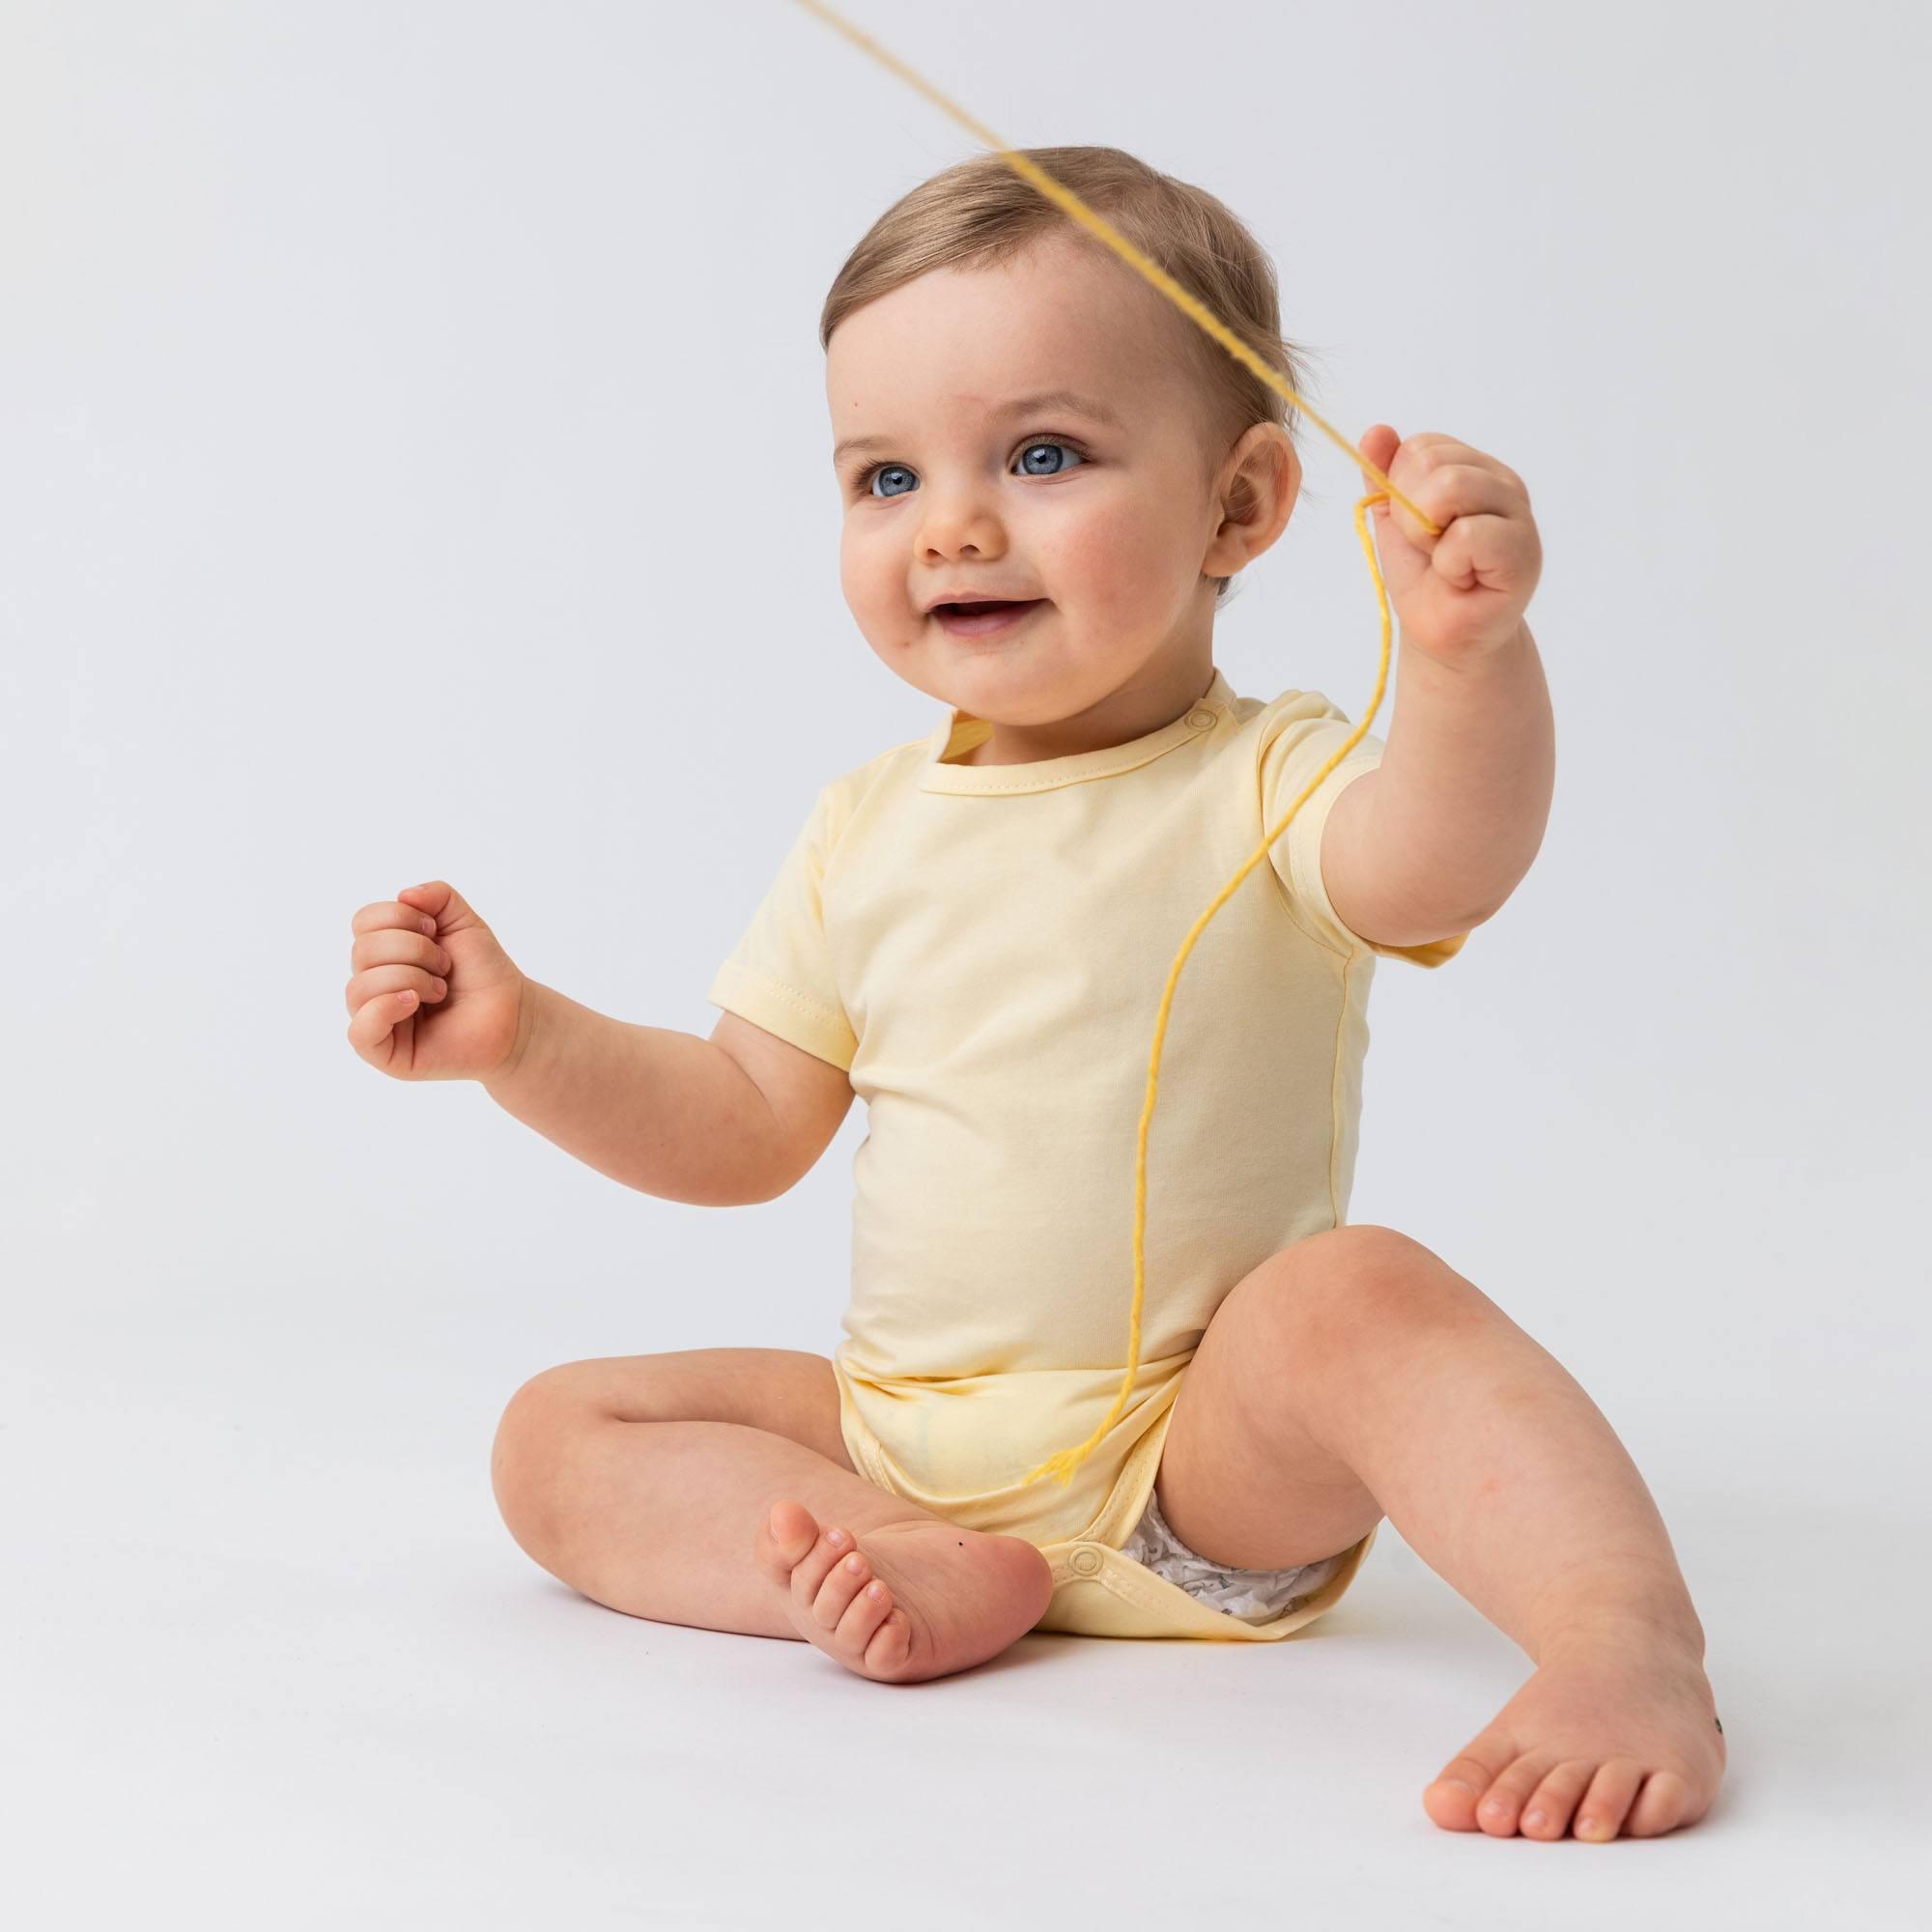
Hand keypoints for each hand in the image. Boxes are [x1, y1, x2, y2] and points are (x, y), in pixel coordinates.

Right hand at [344, 879, 529, 1081]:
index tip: (435, 930)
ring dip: (411, 979)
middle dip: (414, 951)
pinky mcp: (383, 1052)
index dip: (399, 918)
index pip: (363, 922)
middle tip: (445, 967)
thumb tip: (404, 895)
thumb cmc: (484, 972)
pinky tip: (414, 1002)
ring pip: (359, 987)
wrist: (512, 1014)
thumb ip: (438, 896)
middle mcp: (372, 983)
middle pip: (362, 951)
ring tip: (440, 990)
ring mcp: (375, 1018)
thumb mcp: (464, 922)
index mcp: (383, 953)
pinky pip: (360, 1030)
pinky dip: (385, 1008)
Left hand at [1356, 425, 1541, 665]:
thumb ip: (1384, 475)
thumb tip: (1375, 430)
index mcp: (1473, 468)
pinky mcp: (1524, 553)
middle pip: (1432, 462)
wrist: (1441, 635)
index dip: (1401, 490)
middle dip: (1410, 514)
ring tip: (1446, 564)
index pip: (1422, 447)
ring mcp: (1519, 516)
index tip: (1415, 528)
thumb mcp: (1394, 519)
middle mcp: (1502, 483)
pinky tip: (1463, 580)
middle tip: (1430, 550)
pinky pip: (1468, 535)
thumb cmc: (1424, 577)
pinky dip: (1449, 563)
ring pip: (1450, 488)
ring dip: (1427, 537)